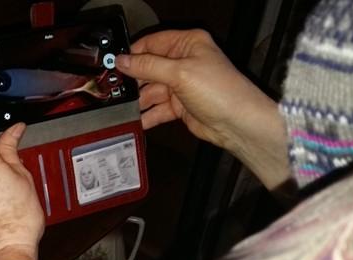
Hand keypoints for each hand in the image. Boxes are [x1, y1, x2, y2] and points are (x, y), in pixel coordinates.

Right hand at [116, 30, 289, 189]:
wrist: (238, 123)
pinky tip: (134, 121)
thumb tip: (122, 60)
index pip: (152, 43)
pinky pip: (157, 109)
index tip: (114, 64)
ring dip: (138, 101)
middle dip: (133, 80)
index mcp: (188, 44)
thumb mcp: (180, 73)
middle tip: (114, 89)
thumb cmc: (221, 91)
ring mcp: (181, 85)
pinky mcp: (180, 106)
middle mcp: (184, 62)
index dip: (133, 53)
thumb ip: (148, 66)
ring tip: (121, 108)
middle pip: (149, 68)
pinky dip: (147, 115)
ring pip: (150, 91)